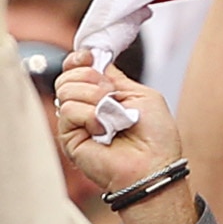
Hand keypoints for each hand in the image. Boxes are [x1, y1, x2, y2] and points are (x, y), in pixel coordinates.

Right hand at [54, 55, 183, 199]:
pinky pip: (68, 110)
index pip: (78, 68)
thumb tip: (97, 60)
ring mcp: (76, 121)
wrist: (153, 165)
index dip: (80, 59)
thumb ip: (118, 77)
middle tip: (111, 95)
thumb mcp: (143, 95)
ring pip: (66, 89)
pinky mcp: (68, 136)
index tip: (90, 57)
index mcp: (104, 94)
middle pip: (68, 76)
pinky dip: (90, 115)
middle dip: (92, 78)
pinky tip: (103, 129)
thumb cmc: (155, 136)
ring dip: (94, 97)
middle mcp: (86, 106)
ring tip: (112, 116)